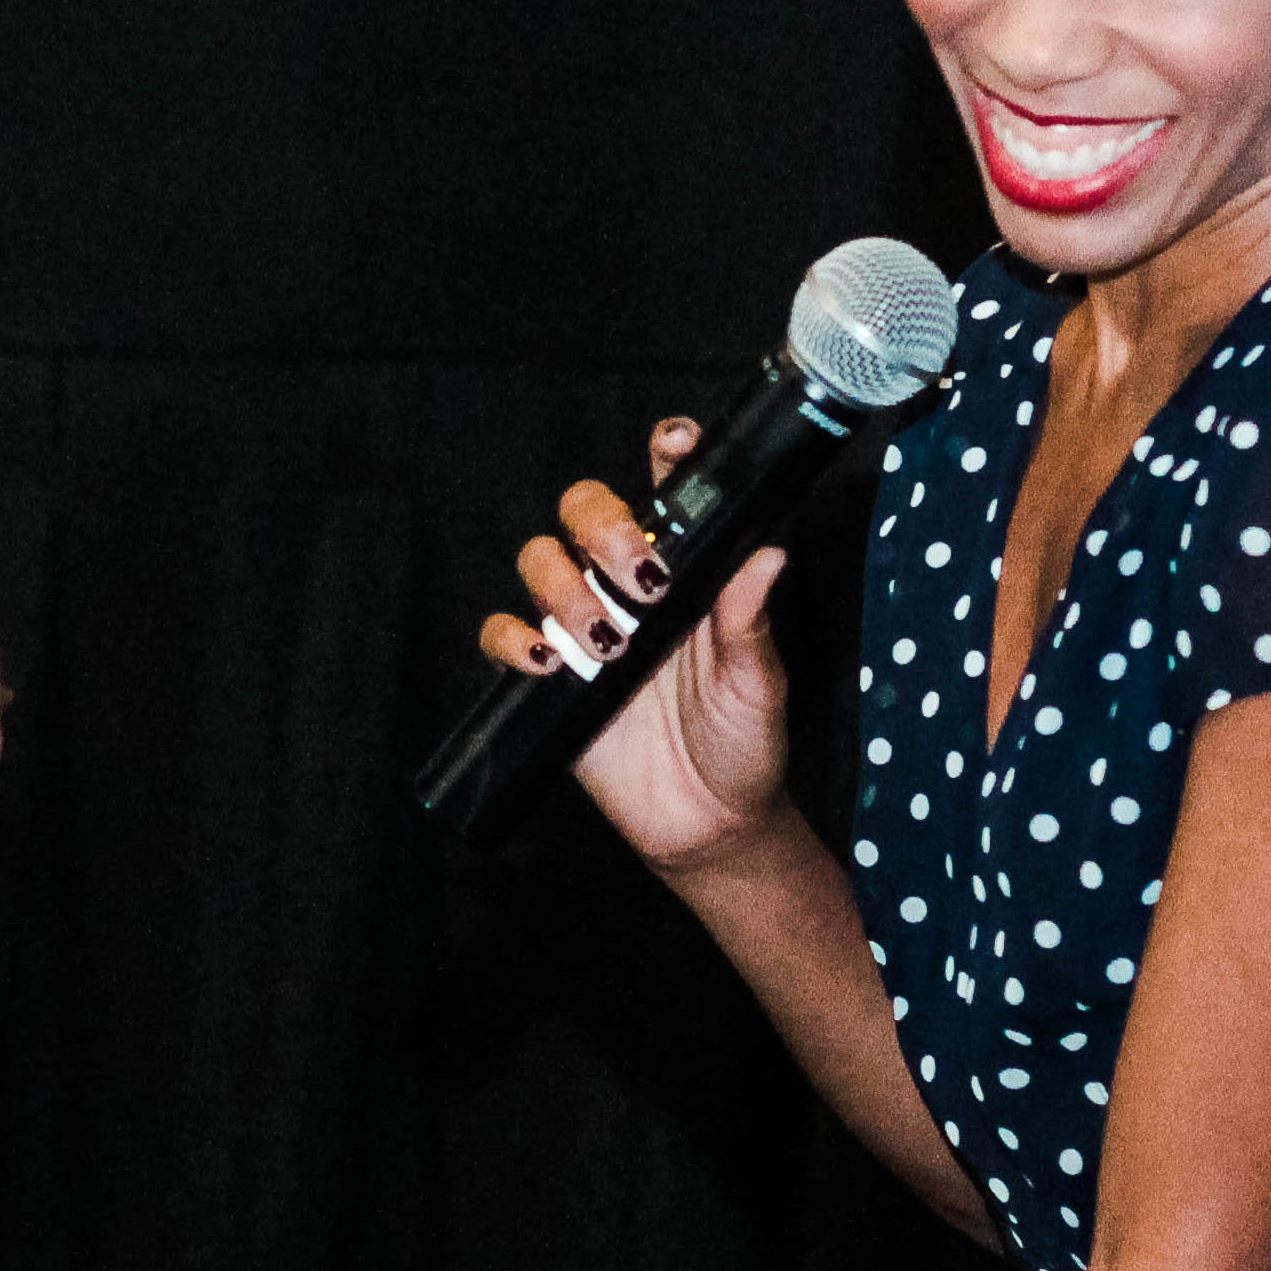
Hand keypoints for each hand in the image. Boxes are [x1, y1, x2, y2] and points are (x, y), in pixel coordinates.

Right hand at [474, 416, 797, 869]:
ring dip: (564, 588)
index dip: (666, 455)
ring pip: (541, 562)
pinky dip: (511, 639)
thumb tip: (769, 554)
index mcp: (687, 574)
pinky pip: (502, 635)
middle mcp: (629, 588)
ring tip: (606, 643)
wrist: (709, 826)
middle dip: (602, 525)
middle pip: (585, 511)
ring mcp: (584, 628)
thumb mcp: (759, 683)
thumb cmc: (746, 745)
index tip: (673, 443)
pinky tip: (546, 664)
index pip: (669, 494)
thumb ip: (749, 620)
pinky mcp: (549, 679)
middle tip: (639, 579)